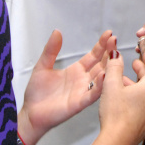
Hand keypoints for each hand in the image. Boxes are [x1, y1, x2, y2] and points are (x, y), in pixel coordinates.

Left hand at [18, 29, 113, 144]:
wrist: (30, 113)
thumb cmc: (37, 91)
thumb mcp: (43, 66)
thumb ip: (51, 50)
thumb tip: (57, 31)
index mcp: (76, 70)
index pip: (93, 55)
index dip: (101, 45)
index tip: (109, 33)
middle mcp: (83, 80)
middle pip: (101, 64)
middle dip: (109, 52)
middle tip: (115, 40)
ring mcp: (83, 91)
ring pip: (101, 78)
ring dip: (108, 67)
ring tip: (115, 54)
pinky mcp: (79, 103)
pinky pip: (92, 94)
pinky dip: (100, 86)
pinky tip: (104, 75)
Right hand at [73, 51, 144, 144]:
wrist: (117, 142)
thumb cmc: (115, 115)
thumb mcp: (111, 85)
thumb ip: (114, 67)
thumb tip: (115, 54)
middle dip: (143, 71)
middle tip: (135, 65)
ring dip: (138, 85)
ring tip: (124, 82)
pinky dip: (138, 98)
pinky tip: (126, 100)